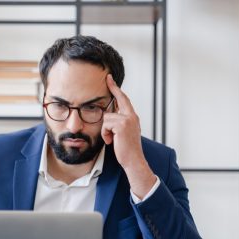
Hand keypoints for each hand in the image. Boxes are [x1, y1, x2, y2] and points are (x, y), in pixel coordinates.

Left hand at [102, 74, 156, 197]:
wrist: (133, 160)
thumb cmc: (126, 149)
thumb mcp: (123, 133)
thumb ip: (119, 123)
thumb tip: (108, 115)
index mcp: (133, 117)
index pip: (124, 99)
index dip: (117, 89)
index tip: (110, 79)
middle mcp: (132, 116)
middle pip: (119, 99)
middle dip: (113, 88)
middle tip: (107, 78)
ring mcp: (128, 120)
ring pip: (107, 117)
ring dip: (105, 130)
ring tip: (111, 139)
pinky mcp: (122, 125)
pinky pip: (106, 124)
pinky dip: (105, 134)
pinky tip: (111, 141)